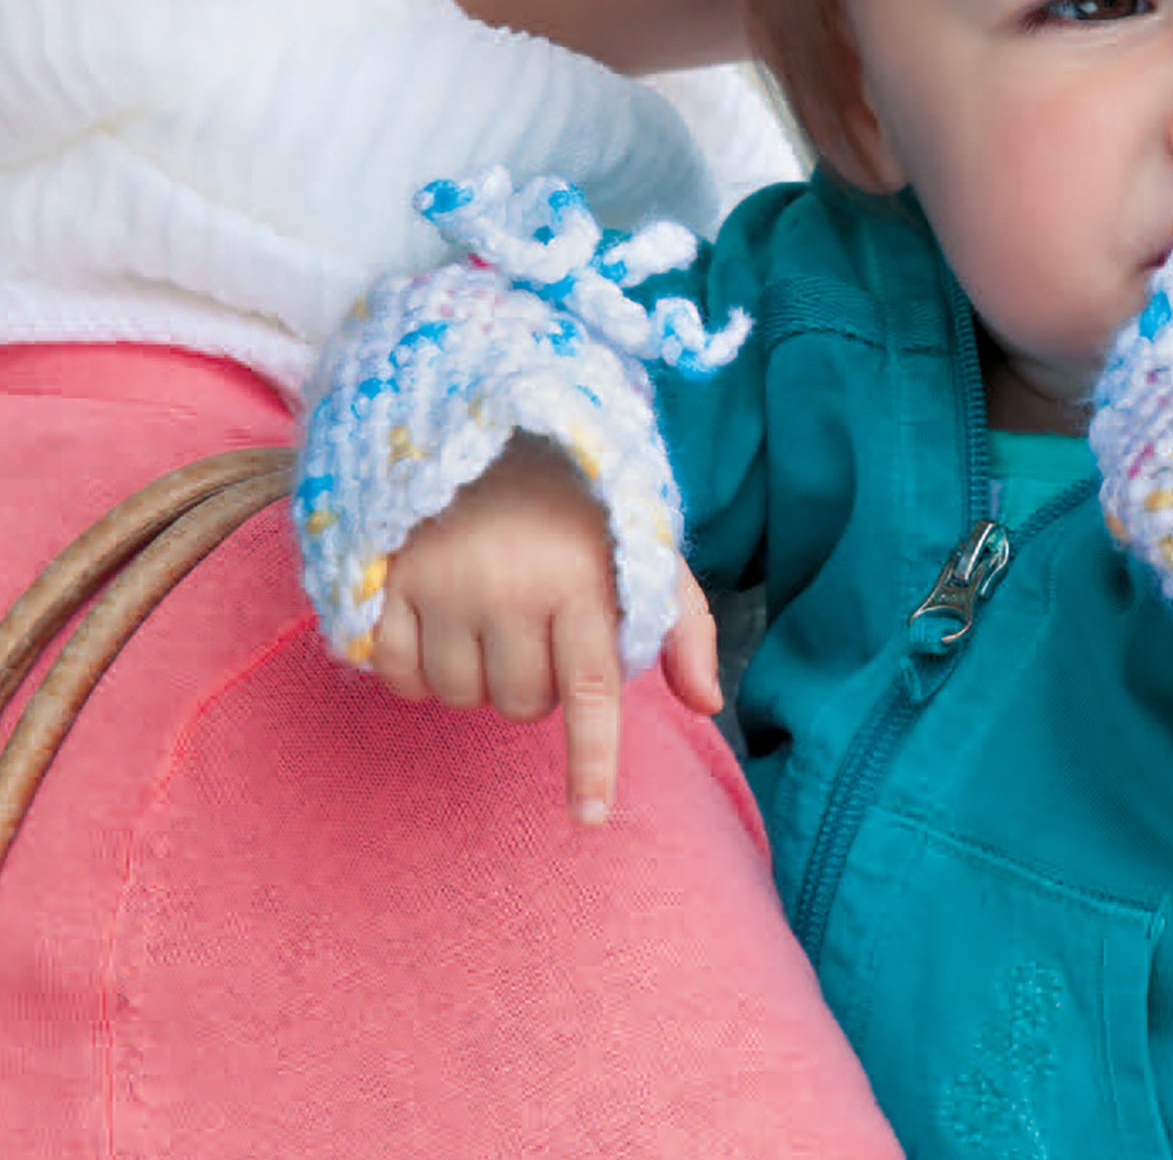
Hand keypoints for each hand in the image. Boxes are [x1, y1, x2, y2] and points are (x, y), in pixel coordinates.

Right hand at [369, 433, 721, 825]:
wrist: (488, 431)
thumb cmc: (577, 507)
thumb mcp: (646, 549)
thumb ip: (683, 625)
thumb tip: (708, 703)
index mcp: (581, 578)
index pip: (590, 691)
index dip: (592, 761)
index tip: (591, 818)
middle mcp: (511, 585)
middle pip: (521, 704)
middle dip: (535, 685)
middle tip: (537, 628)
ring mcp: (444, 585)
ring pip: (460, 697)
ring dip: (477, 678)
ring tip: (490, 615)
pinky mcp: (387, 582)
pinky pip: (397, 675)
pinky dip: (417, 671)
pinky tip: (438, 626)